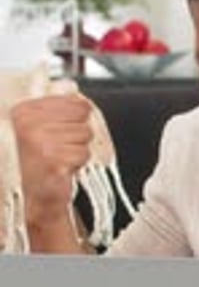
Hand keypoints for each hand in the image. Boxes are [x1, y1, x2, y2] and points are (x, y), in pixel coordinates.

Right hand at [10, 92, 92, 228]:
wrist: (35, 196)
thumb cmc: (40, 162)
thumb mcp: (40, 127)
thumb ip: (57, 106)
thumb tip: (75, 90)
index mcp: (24, 111)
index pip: (75, 102)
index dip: (76, 119)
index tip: (60, 131)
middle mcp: (28, 124)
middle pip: (83, 117)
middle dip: (77, 134)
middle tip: (60, 147)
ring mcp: (40, 143)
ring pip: (86, 135)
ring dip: (78, 149)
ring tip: (60, 158)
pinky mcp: (53, 161)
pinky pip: (84, 153)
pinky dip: (78, 163)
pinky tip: (62, 168)